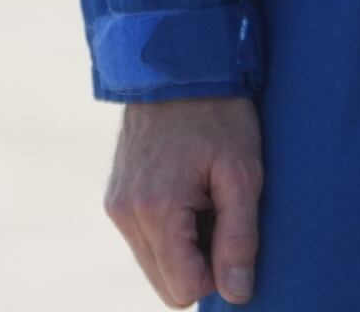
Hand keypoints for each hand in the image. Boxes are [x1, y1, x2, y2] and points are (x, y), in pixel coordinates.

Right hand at [106, 94, 262, 305]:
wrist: (179, 70)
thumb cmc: (220, 117)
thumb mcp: (243, 172)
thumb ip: (239, 237)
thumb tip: (237, 294)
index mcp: (155, 211)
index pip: (184, 288)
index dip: (219, 273)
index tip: (237, 235)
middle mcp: (126, 216)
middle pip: (166, 284)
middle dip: (201, 263)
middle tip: (224, 214)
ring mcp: (115, 209)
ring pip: (155, 265)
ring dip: (187, 247)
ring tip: (209, 200)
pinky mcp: (115, 200)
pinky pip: (146, 241)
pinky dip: (172, 231)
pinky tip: (192, 194)